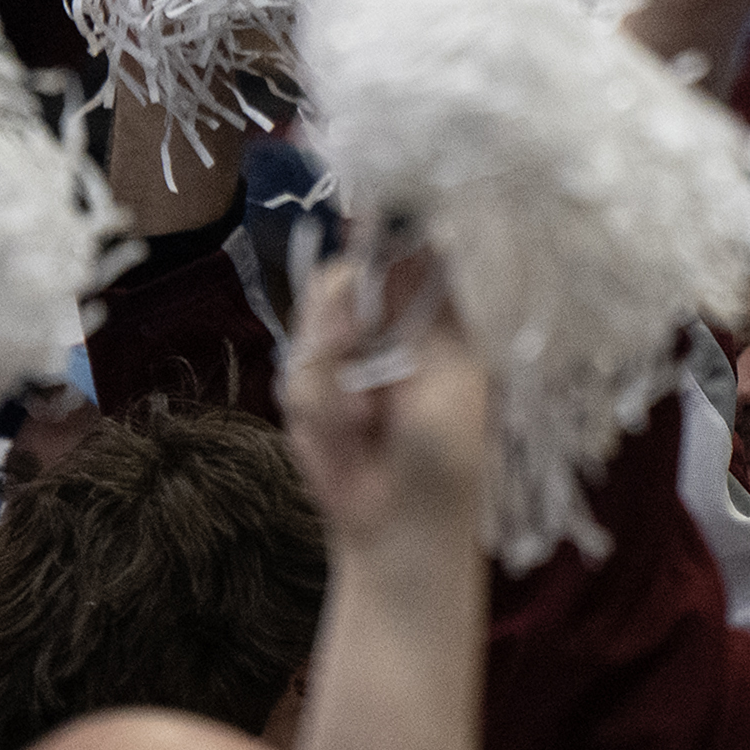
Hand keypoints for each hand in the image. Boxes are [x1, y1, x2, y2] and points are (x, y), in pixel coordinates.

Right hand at [282, 244, 495, 552]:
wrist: (397, 526)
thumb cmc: (446, 457)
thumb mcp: (452, 376)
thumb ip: (426, 310)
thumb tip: (417, 237)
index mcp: (432, 316)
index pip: (403, 252)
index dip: (380, 235)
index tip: (364, 223)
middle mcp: (384, 326)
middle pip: (341, 277)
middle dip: (341, 319)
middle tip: (355, 351)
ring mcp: (342, 354)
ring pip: (312, 324)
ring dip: (333, 379)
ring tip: (365, 423)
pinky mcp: (308, 386)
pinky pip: (297, 373)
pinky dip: (319, 408)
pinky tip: (347, 436)